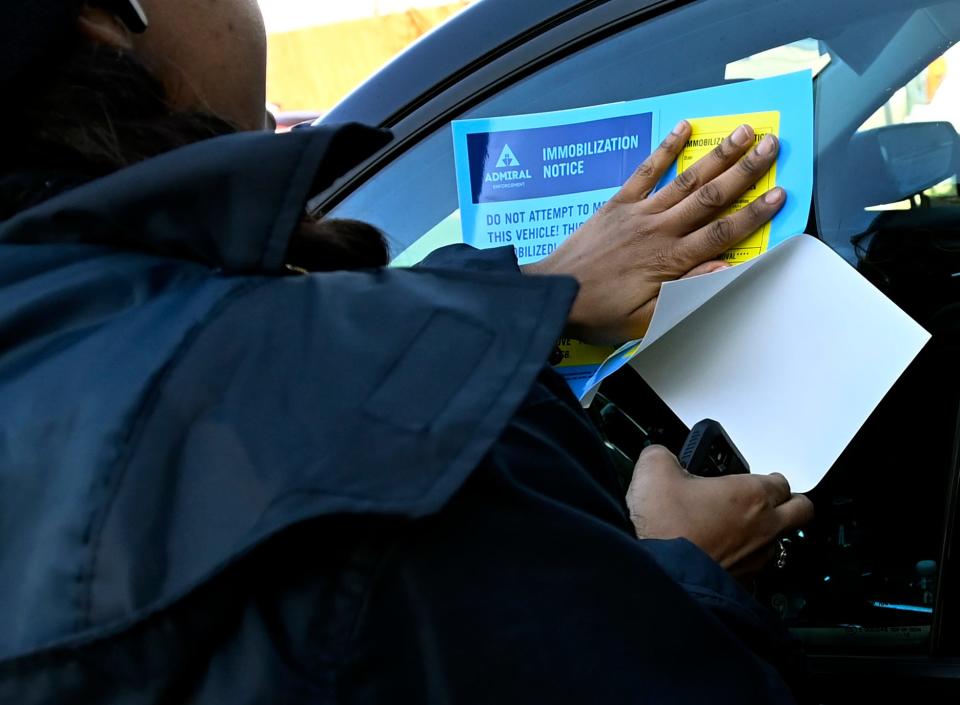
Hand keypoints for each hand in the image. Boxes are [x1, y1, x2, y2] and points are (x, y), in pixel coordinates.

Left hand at [525, 122, 784, 345]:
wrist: (553, 294)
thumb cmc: (598, 312)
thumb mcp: (644, 319)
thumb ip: (684, 293)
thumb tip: (722, 269)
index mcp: (670, 260)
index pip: (722, 233)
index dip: (753, 214)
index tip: (780, 194)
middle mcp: (659, 229)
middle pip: (711, 196)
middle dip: (745, 170)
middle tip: (772, 145)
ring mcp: (638, 212)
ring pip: (685, 179)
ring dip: (717, 154)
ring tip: (744, 131)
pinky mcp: (617, 203)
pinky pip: (645, 171)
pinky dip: (664, 149)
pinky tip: (683, 128)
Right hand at [626, 445, 813, 578]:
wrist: (661, 576)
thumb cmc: (665, 528)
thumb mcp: (653, 471)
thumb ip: (662, 455)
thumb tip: (660, 456)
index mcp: (751, 494)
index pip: (780, 481)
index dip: (768, 479)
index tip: (754, 479)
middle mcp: (764, 526)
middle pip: (802, 510)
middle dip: (790, 503)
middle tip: (770, 501)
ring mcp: (758, 557)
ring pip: (781, 540)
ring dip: (768, 532)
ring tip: (742, 528)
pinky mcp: (746, 582)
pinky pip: (758, 565)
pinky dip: (747, 557)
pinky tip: (724, 552)